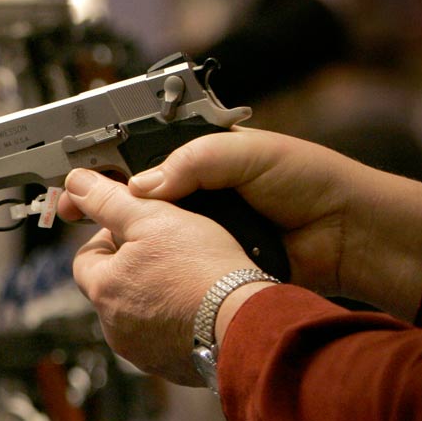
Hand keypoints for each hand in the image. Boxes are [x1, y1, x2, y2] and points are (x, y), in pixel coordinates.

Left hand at [58, 168, 255, 384]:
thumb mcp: (153, 218)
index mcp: (103, 290)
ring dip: (155, 295)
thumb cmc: (203, 270)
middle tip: (168, 251)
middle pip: (113, 286)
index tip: (137, 229)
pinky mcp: (170, 366)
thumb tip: (77, 184)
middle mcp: (114, 327)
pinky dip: (176, 322)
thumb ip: (110, 200)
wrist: (248, 322)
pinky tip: (200, 306)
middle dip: (134, 267)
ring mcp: (142, 351)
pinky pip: (164, 338)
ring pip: (138, 313)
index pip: (86, 256)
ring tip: (189, 278)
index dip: (110, 237)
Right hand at [101, 128, 421, 319]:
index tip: (75, 179)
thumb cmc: (310, 181)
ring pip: (152, 232)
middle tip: (71, 212)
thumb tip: (142, 187)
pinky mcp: (214, 259)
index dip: (105, 166)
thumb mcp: (247, 154)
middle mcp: (199, 189)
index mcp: (203, 154)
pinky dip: (158, 265)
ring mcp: (205, 226)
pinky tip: (136, 266)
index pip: (140, 154)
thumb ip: (192, 161)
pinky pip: (176, 261)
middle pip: (137, 196)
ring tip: (97, 242)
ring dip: (126, 238)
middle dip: (101, 204)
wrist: (350, 235)